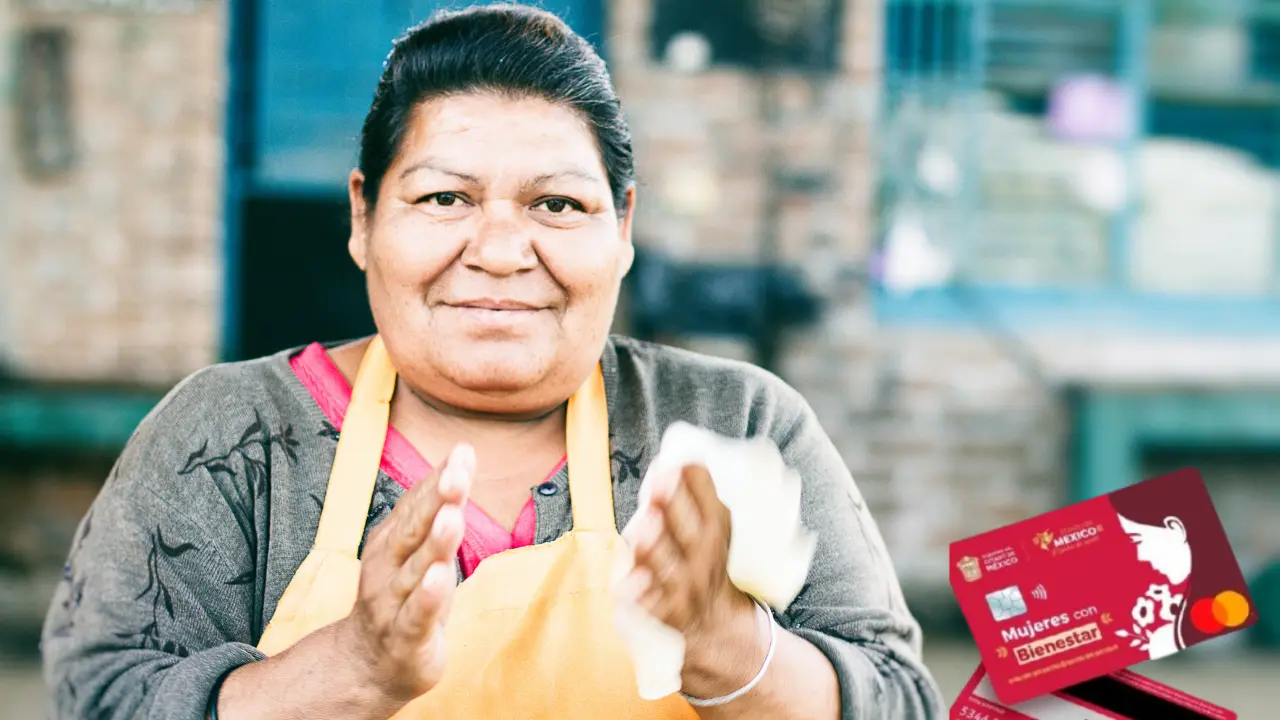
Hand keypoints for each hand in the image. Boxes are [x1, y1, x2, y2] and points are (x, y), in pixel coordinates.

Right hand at [336, 443, 473, 707]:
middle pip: (414, 529)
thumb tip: (460, 458)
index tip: (464, 451)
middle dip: (436, 501)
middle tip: (457, 474)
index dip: (440, 478)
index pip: (418, 504)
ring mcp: (394, 602)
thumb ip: (437, 508)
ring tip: (452, 517)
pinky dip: (428, 597)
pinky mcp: (406, 637)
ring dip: (435, 543)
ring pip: (417, 569)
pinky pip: (418, 615)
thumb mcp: (420, 549)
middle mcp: (388, 567)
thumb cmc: (404, 597)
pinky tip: (439, 578)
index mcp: (392, 541)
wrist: (366, 666)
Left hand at [619, 465, 765, 692]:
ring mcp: (684, 589)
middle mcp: (705, 561)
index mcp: (719, 535)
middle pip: (691, 531)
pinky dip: (639, 595)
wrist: (716, 627)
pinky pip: (649, 605)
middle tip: (662, 480)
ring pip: (668, 566)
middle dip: (676, 505)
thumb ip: (696, 498)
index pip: (713, 505)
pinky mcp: (663, 613)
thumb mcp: (713, 529)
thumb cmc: (704, 562)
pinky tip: (625, 584)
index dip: (697, 482)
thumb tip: (675, 459)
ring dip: (656, 544)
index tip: (680, 461)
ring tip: (645, 523)